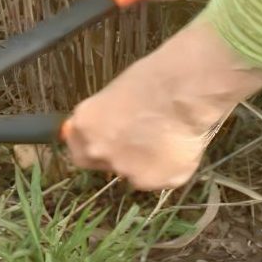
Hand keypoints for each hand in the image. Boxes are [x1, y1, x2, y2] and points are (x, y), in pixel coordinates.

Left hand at [64, 19, 261, 190]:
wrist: (184, 92)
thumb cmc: (152, 80)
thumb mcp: (113, 94)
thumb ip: (102, 119)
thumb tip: (100, 128)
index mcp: (83, 126)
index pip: (76, 146)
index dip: (94, 143)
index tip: (107, 138)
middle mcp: (96, 150)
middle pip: (99, 162)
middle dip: (116, 154)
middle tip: (139, 140)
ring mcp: (122, 169)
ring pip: (132, 171)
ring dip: (144, 161)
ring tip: (166, 138)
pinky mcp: (150, 181)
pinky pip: (158, 179)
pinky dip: (169, 168)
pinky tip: (179, 148)